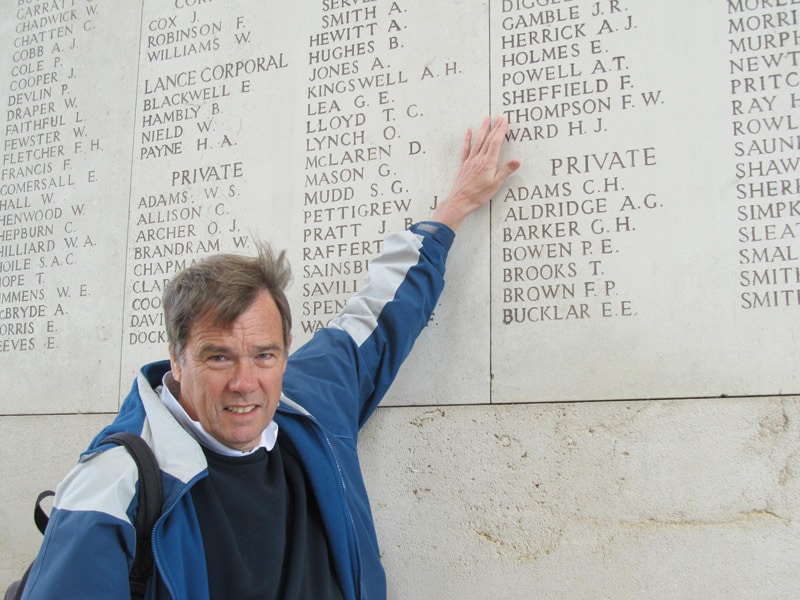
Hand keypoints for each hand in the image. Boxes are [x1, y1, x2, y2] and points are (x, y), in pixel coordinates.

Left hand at [431, 116, 520, 231]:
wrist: (460, 201)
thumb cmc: (478, 195)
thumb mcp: (496, 184)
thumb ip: (506, 171)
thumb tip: (517, 161)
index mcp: (488, 163)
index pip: (496, 143)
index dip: (501, 131)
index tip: (505, 121)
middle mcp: (479, 159)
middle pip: (488, 139)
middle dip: (495, 127)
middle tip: (499, 117)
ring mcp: (470, 161)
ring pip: (478, 141)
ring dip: (483, 129)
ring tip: (486, 119)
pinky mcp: (464, 165)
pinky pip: (466, 149)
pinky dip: (468, 139)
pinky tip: (468, 132)